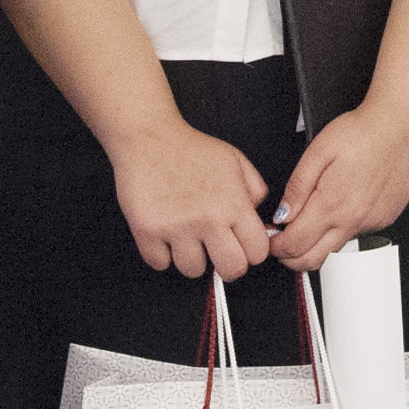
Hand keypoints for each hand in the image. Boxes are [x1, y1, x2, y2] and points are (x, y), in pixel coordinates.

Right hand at [110, 118, 272, 280]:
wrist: (149, 138)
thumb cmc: (191, 149)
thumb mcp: (235, 162)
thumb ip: (255, 190)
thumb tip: (260, 221)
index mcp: (233, 203)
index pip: (257, 252)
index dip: (251, 252)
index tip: (242, 247)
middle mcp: (208, 219)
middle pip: (231, 270)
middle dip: (227, 266)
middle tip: (218, 252)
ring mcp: (177, 227)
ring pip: (193, 270)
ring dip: (191, 258)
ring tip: (187, 239)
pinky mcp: (147, 230)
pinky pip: (160, 263)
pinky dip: (161, 254)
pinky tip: (165, 236)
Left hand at [272, 99, 408, 272]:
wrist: (401, 124)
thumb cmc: (362, 132)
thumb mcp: (317, 151)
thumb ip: (297, 187)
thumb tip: (282, 215)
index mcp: (332, 204)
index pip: (295, 245)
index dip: (276, 247)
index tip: (271, 239)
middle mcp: (353, 219)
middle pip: (314, 260)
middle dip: (291, 257)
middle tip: (283, 241)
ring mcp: (372, 222)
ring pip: (336, 248)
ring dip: (318, 243)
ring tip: (312, 218)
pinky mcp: (385, 218)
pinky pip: (357, 233)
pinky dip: (342, 228)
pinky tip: (343, 204)